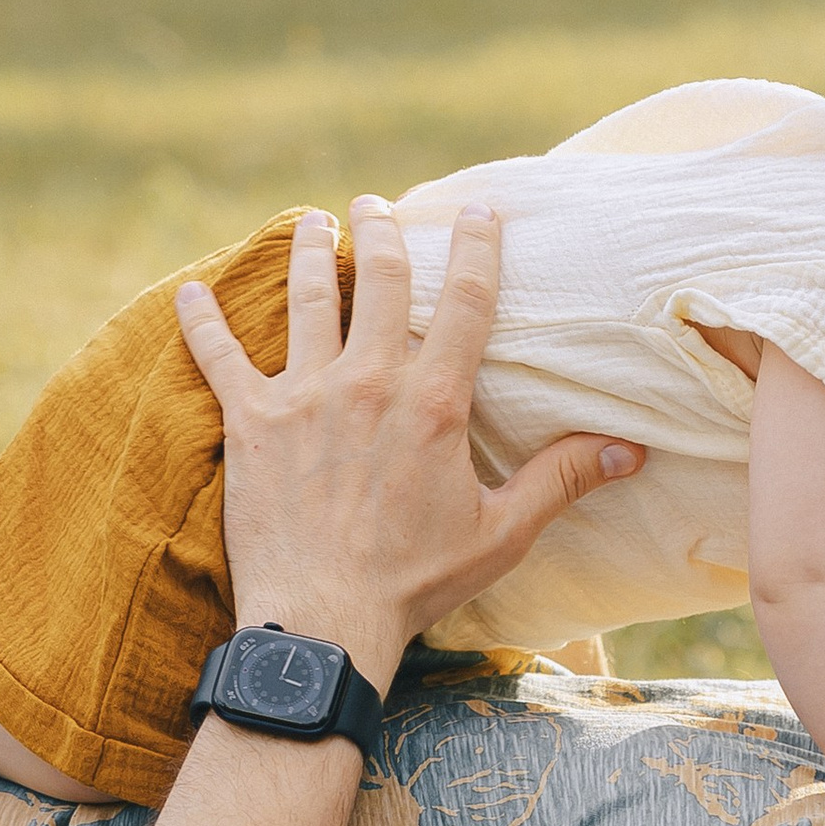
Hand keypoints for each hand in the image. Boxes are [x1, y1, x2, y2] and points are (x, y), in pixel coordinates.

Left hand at [173, 200, 640, 689]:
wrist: (324, 621)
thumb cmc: (415, 581)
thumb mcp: (502, 532)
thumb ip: (563, 480)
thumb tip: (633, 450)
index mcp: (434, 402)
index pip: (466, 302)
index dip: (477, 248)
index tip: (479, 210)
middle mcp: (370, 382)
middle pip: (380, 280)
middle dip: (381, 231)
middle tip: (376, 204)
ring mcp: (306, 396)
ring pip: (307, 299)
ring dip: (310, 253)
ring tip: (312, 224)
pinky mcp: (252, 422)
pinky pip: (220, 357)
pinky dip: (203, 321)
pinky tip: (191, 291)